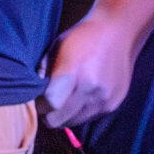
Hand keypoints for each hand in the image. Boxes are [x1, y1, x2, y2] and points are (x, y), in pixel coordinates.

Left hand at [41, 9, 143, 129]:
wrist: (119, 30)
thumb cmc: (83, 36)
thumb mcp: (57, 47)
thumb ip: (43, 72)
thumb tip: (34, 94)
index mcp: (74, 73)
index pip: (50, 105)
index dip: (40, 105)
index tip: (39, 98)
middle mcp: (91, 90)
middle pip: (59, 120)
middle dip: (50, 113)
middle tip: (50, 102)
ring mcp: (104, 99)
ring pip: (74, 122)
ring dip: (67, 114)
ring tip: (67, 98)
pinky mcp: (113, 103)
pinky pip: (89, 117)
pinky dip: (82, 111)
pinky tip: (83, 95)